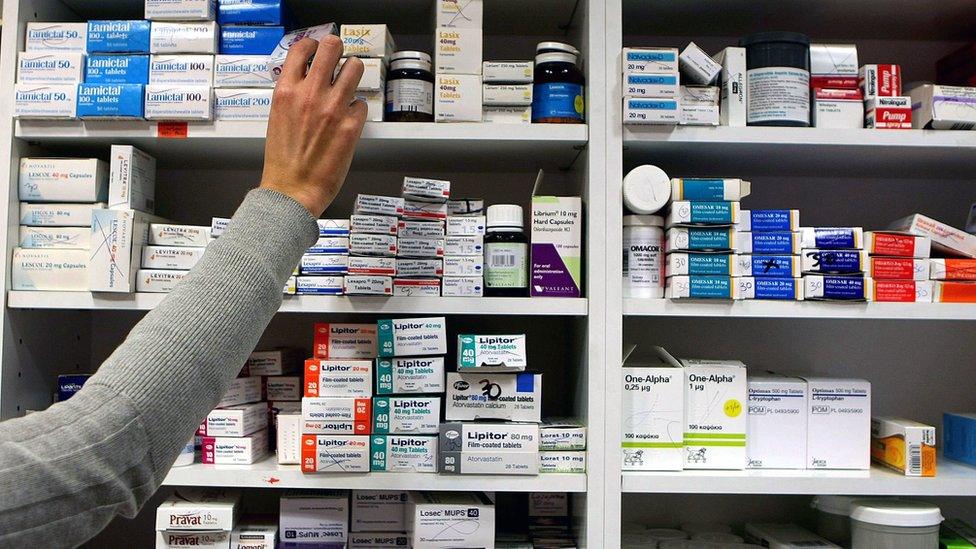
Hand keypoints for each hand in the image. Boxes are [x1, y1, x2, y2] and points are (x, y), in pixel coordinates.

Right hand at [260, 35, 366, 216]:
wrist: (292, 190)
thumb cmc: (283, 160)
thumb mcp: (278, 116)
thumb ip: (292, 94)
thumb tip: (306, 78)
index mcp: (286, 90)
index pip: (302, 47)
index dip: (313, 45)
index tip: (318, 49)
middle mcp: (310, 93)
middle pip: (332, 46)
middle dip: (337, 50)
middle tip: (338, 61)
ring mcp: (333, 108)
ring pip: (355, 67)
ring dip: (353, 73)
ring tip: (348, 85)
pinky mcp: (351, 126)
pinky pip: (361, 103)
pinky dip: (357, 109)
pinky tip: (348, 119)